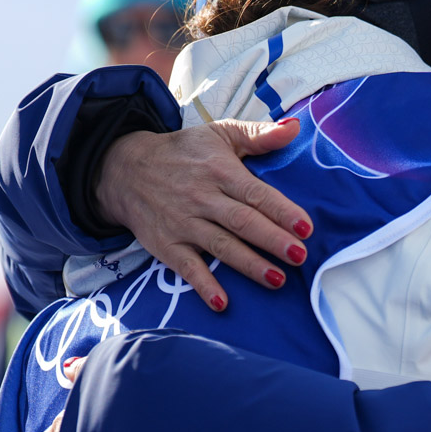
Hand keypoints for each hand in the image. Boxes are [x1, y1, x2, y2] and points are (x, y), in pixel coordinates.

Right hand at [95, 118, 313, 309]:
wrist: (125, 170)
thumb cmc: (185, 153)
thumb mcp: (220, 134)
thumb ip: (259, 135)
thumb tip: (296, 128)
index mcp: (220, 171)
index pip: (256, 194)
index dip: (281, 211)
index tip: (306, 227)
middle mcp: (202, 198)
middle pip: (242, 222)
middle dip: (272, 240)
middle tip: (300, 256)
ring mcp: (184, 224)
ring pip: (221, 246)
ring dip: (249, 265)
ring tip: (277, 279)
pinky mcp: (166, 245)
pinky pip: (186, 268)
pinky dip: (203, 286)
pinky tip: (222, 303)